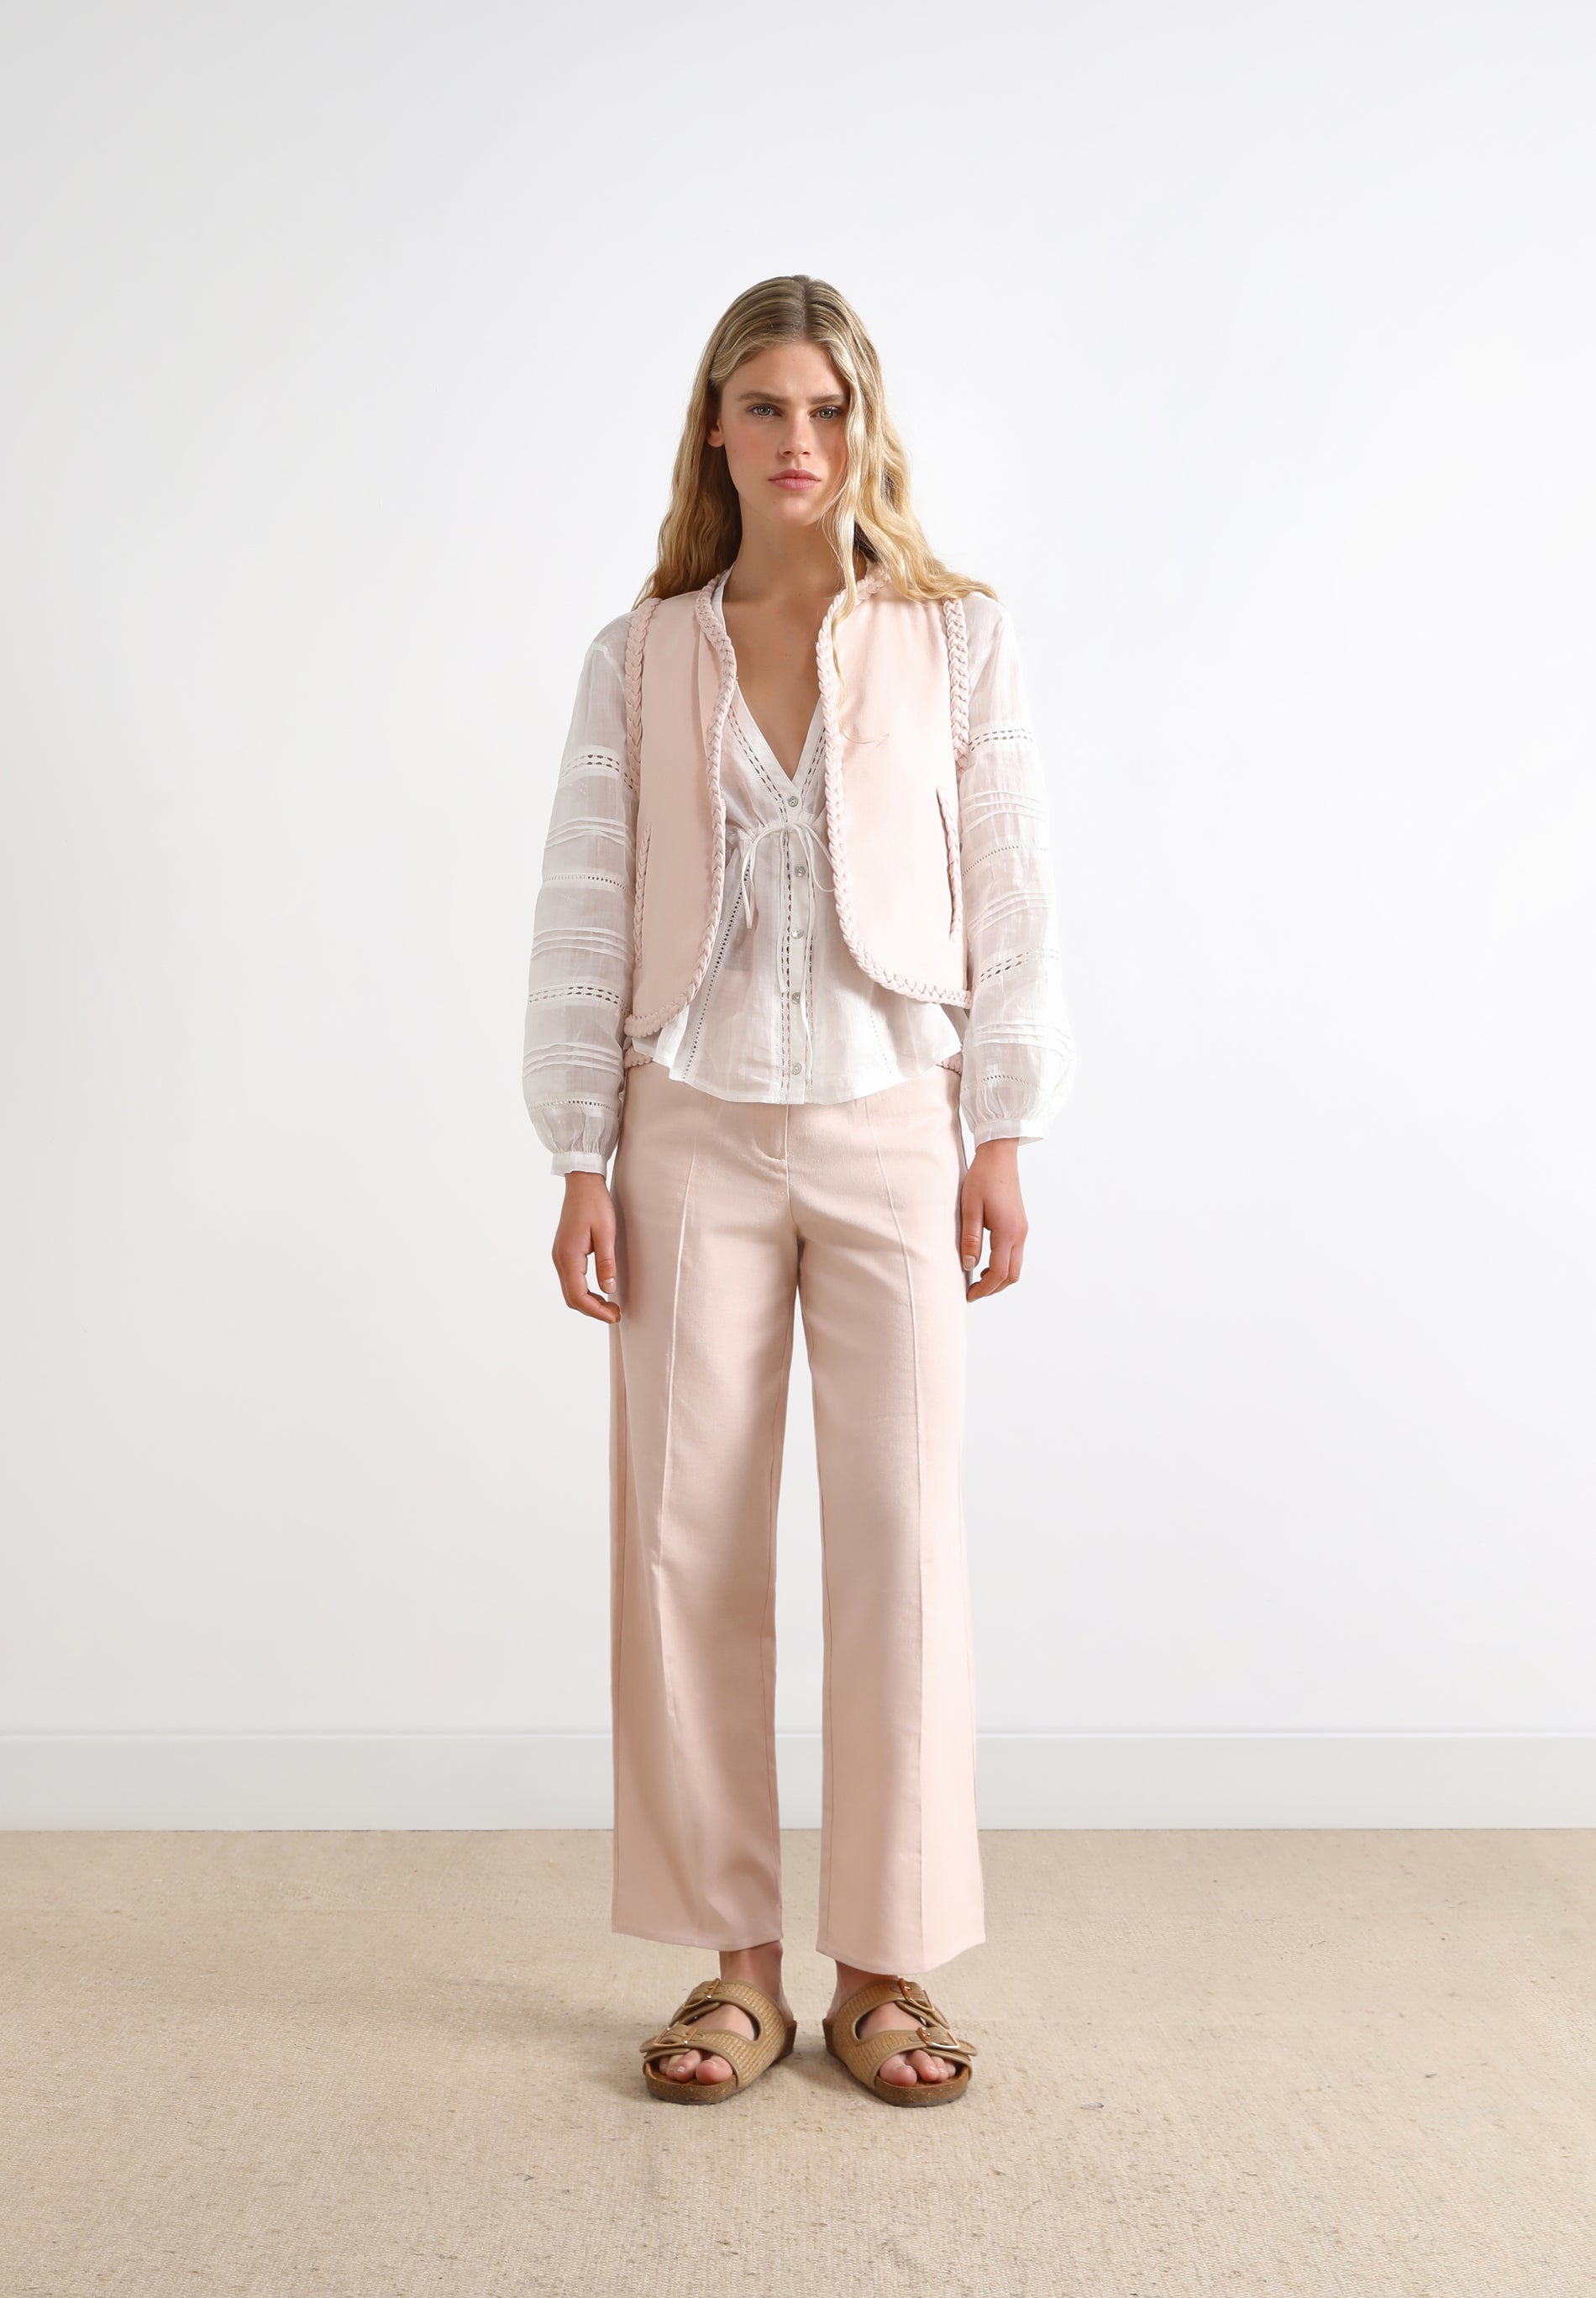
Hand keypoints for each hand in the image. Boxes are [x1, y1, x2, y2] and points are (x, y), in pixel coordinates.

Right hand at [552, 1173, 619, 1321]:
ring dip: (588, 1302)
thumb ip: (606, 1262)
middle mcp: (559, 1258)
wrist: (582, 1183)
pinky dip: (584, 1291)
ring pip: (570, 1290)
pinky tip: (600, 1290)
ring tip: (610, 1305)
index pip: (578, 1295)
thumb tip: (608, 1289)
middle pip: (571, 1297)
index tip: (615, 1315)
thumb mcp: (606, 1232)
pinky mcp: (563, 1252)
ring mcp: (559, 1255)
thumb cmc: (595, 1204)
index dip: (596, 1310)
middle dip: (593, 1310)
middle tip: (616, 1313)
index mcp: (569, 1255)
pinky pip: (570, 1279)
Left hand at [959, 1138, 1026, 1301]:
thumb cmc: (982, 1178)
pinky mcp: (1020, 1225)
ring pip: (1016, 1266)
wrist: (999, 1155)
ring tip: (977, 1278)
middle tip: (973, 1291)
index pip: (999, 1273)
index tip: (969, 1295)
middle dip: (993, 1288)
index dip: (984, 1289)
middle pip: (1012, 1275)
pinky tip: (986, 1261)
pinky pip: (1015, 1254)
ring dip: (999, 1277)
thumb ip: (970, 1238)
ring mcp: (1022, 1230)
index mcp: (1008, 1232)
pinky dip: (1003, 1265)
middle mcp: (1019, 1234)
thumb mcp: (970, 1207)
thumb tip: (969, 1265)